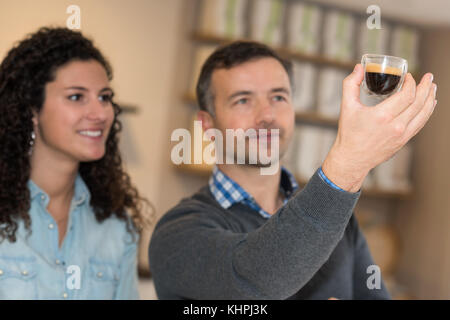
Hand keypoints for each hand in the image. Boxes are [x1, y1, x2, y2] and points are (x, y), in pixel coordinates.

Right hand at [322, 64, 436, 191]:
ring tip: (433, 88)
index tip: (409, 76)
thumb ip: (350, 84)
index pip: (407, 95)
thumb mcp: (346, 107)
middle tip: (429, 77)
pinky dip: (427, 112)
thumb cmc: (349, 134)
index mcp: (382, 116)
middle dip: (426, 87)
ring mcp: (401, 135)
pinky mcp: (403, 141)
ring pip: (424, 114)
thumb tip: (358, 68)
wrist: (352, 158)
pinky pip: (420, 124)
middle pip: (419, 102)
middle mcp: (395, 126)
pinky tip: (429, 105)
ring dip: (430, 99)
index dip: (411, 83)